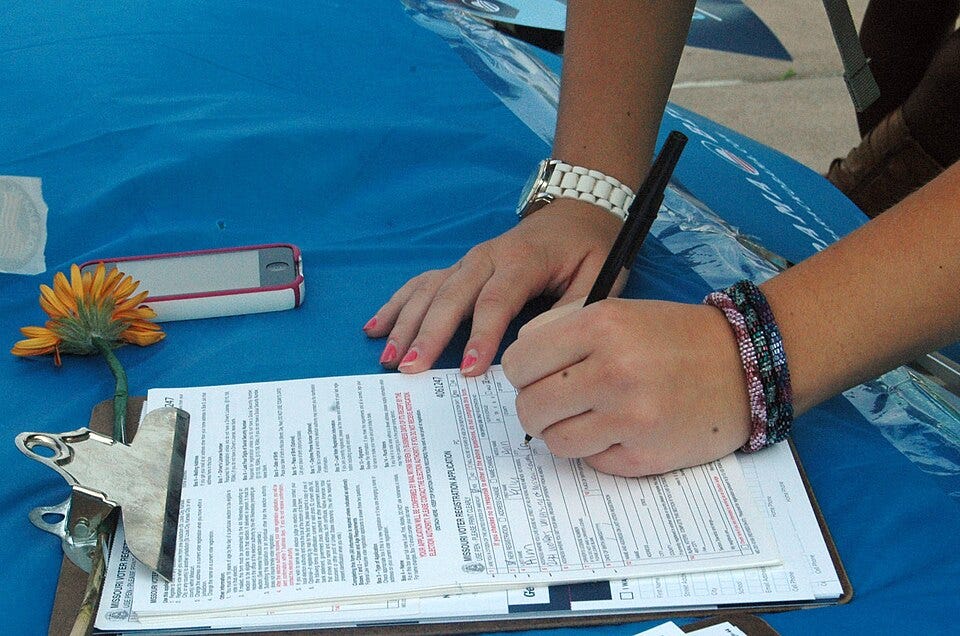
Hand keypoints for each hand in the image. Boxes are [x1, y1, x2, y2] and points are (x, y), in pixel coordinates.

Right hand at [363, 199, 623, 374]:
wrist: (577, 210)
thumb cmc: (589, 247)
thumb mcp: (600, 274)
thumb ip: (577, 308)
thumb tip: (547, 344)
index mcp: (523, 260)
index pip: (496, 300)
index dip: (481, 335)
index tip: (468, 370)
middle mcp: (487, 257)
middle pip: (452, 296)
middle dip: (428, 334)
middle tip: (410, 369)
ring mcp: (469, 260)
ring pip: (429, 290)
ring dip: (405, 323)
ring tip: (388, 357)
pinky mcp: (459, 266)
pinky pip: (422, 282)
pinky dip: (397, 304)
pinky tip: (376, 327)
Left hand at [501, 298, 750, 476]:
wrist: (745, 364)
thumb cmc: (673, 337)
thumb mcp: (616, 312)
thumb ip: (561, 330)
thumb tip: (516, 363)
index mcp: (600, 326)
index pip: (518, 363)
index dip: (522, 373)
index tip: (537, 375)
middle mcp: (613, 371)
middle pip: (529, 408)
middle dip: (535, 408)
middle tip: (556, 402)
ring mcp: (631, 418)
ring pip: (555, 442)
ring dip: (564, 432)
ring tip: (588, 417)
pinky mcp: (646, 455)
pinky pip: (591, 462)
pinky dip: (598, 450)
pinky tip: (621, 430)